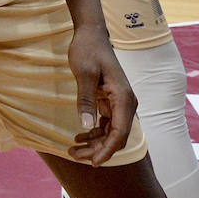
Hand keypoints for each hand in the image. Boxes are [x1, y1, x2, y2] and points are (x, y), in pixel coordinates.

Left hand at [66, 26, 136, 164]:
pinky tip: (79, 138)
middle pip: (116, 137)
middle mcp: (126, 103)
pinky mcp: (111, 101)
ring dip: (94, 144)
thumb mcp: (84, 73)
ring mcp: (120, 103)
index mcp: (123, 98)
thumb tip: (86, 126)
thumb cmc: (88, 50)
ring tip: (73, 150)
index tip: (93, 163)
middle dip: (97, 150)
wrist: (91, 34)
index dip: (107, 150)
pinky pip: (107, 124)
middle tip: (74, 155)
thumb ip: (85, 100)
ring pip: (111, 133)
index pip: (120, 133)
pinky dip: (94, 133)